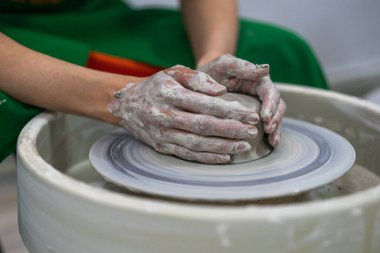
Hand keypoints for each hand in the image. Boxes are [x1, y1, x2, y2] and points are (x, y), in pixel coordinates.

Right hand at [109, 65, 260, 163]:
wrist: (127, 105)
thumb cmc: (156, 86)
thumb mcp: (173, 72)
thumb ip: (198, 79)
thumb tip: (221, 92)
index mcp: (170, 94)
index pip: (206, 104)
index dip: (231, 111)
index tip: (250, 114)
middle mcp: (165, 116)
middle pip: (204, 126)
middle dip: (231, 130)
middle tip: (252, 131)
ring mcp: (163, 134)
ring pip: (197, 143)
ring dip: (223, 146)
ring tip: (244, 146)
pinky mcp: (162, 147)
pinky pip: (187, 155)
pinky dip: (207, 158)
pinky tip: (225, 157)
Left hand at [198, 54, 285, 145]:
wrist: (200, 80)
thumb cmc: (212, 69)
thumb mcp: (224, 64)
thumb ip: (242, 66)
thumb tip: (266, 69)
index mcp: (257, 78)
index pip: (270, 91)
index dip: (271, 105)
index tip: (265, 118)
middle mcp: (261, 91)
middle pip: (277, 104)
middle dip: (275, 118)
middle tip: (269, 130)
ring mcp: (258, 103)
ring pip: (275, 115)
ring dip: (276, 127)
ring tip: (273, 140)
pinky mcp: (253, 114)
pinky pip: (267, 123)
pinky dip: (271, 133)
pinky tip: (271, 143)